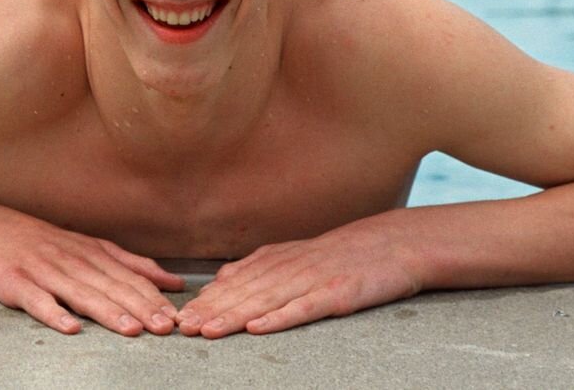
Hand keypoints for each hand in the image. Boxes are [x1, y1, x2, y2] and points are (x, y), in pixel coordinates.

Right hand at [0, 203, 184, 335]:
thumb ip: (126, 263)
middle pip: (111, 285)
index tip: (177, 315)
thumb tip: (170, 280)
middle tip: (166, 327)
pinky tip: (70, 327)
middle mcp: (70, 259)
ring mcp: (41, 270)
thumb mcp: (83, 245)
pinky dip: (53, 314)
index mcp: (89, 251)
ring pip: (80, 293)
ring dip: (108, 312)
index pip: (128, 274)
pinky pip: (36, 300)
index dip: (154, 295)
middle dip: (141, 307)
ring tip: (131, 330)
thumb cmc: (32, 240)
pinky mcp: (13, 282)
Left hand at [176, 217, 421, 337]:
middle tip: (182, 327)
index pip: (234, 283)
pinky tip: (259, 327)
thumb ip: (259, 267)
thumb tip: (221, 280)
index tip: (179, 317)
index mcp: (278, 259)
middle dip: (210, 311)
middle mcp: (290, 267)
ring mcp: (314, 280)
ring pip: (266, 300)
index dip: (206, 301)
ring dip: (234, 317)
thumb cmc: (344, 254)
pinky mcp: (338, 294)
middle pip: (244, 292)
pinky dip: (280, 318)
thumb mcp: (296, 254)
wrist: (393, 243)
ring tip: (208, 331)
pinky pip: (305, 308)